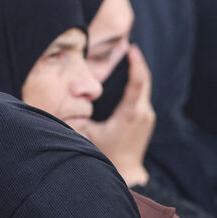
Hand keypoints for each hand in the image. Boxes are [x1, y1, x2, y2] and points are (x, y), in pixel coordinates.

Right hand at [81, 44, 154, 187]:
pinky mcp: (147, 119)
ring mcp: (148, 116)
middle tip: (129, 46)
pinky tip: (129, 76)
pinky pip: (143, 95)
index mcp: (130, 113)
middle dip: (137, 62)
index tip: (132, 48)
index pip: (137, 82)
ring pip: (144, 88)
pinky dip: (137, 83)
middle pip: (144, 81)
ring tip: (128, 56)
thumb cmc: (106, 154)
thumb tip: (68, 99)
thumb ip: (80, 116)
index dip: (135, 64)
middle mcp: (143, 112)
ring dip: (137, 72)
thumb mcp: (89, 134)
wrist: (127, 172)